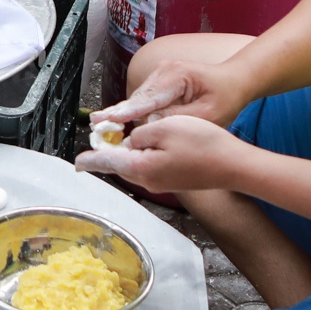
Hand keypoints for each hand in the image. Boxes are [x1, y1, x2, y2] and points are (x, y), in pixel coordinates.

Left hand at [75, 114, 252, 194]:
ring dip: (128, 152)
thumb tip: (131, 143)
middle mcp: (148, 180)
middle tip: (101, 136)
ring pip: (135, 164)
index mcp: (141, 167)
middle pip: (119, 165)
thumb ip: (140, 134)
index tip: (76, 163)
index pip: (107, 163)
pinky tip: (150, 142)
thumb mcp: (164, 127)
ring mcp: (161, 182)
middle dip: (109, 152)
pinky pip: (149, 166)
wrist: (234, 165)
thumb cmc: (202, 145)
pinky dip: (144, 154)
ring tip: (125, 137)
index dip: (90, 160)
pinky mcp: (173, 179)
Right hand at [91, 57, 254, 131]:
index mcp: (177, 75)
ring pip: (138, 99)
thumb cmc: (225, 97)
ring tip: (104, 126)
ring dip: (127, 114)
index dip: (124, 112)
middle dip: (119, 114)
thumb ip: (178, 119)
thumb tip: (149, 123)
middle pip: (137, 99)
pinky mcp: (159, 81)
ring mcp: (160, 73)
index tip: (105, 120)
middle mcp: (164, 70)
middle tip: (97, 126)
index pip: (146, 98)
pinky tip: (121, 122)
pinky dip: (136, 111)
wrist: (233, 81)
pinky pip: (144, 99)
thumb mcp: (208, 115)